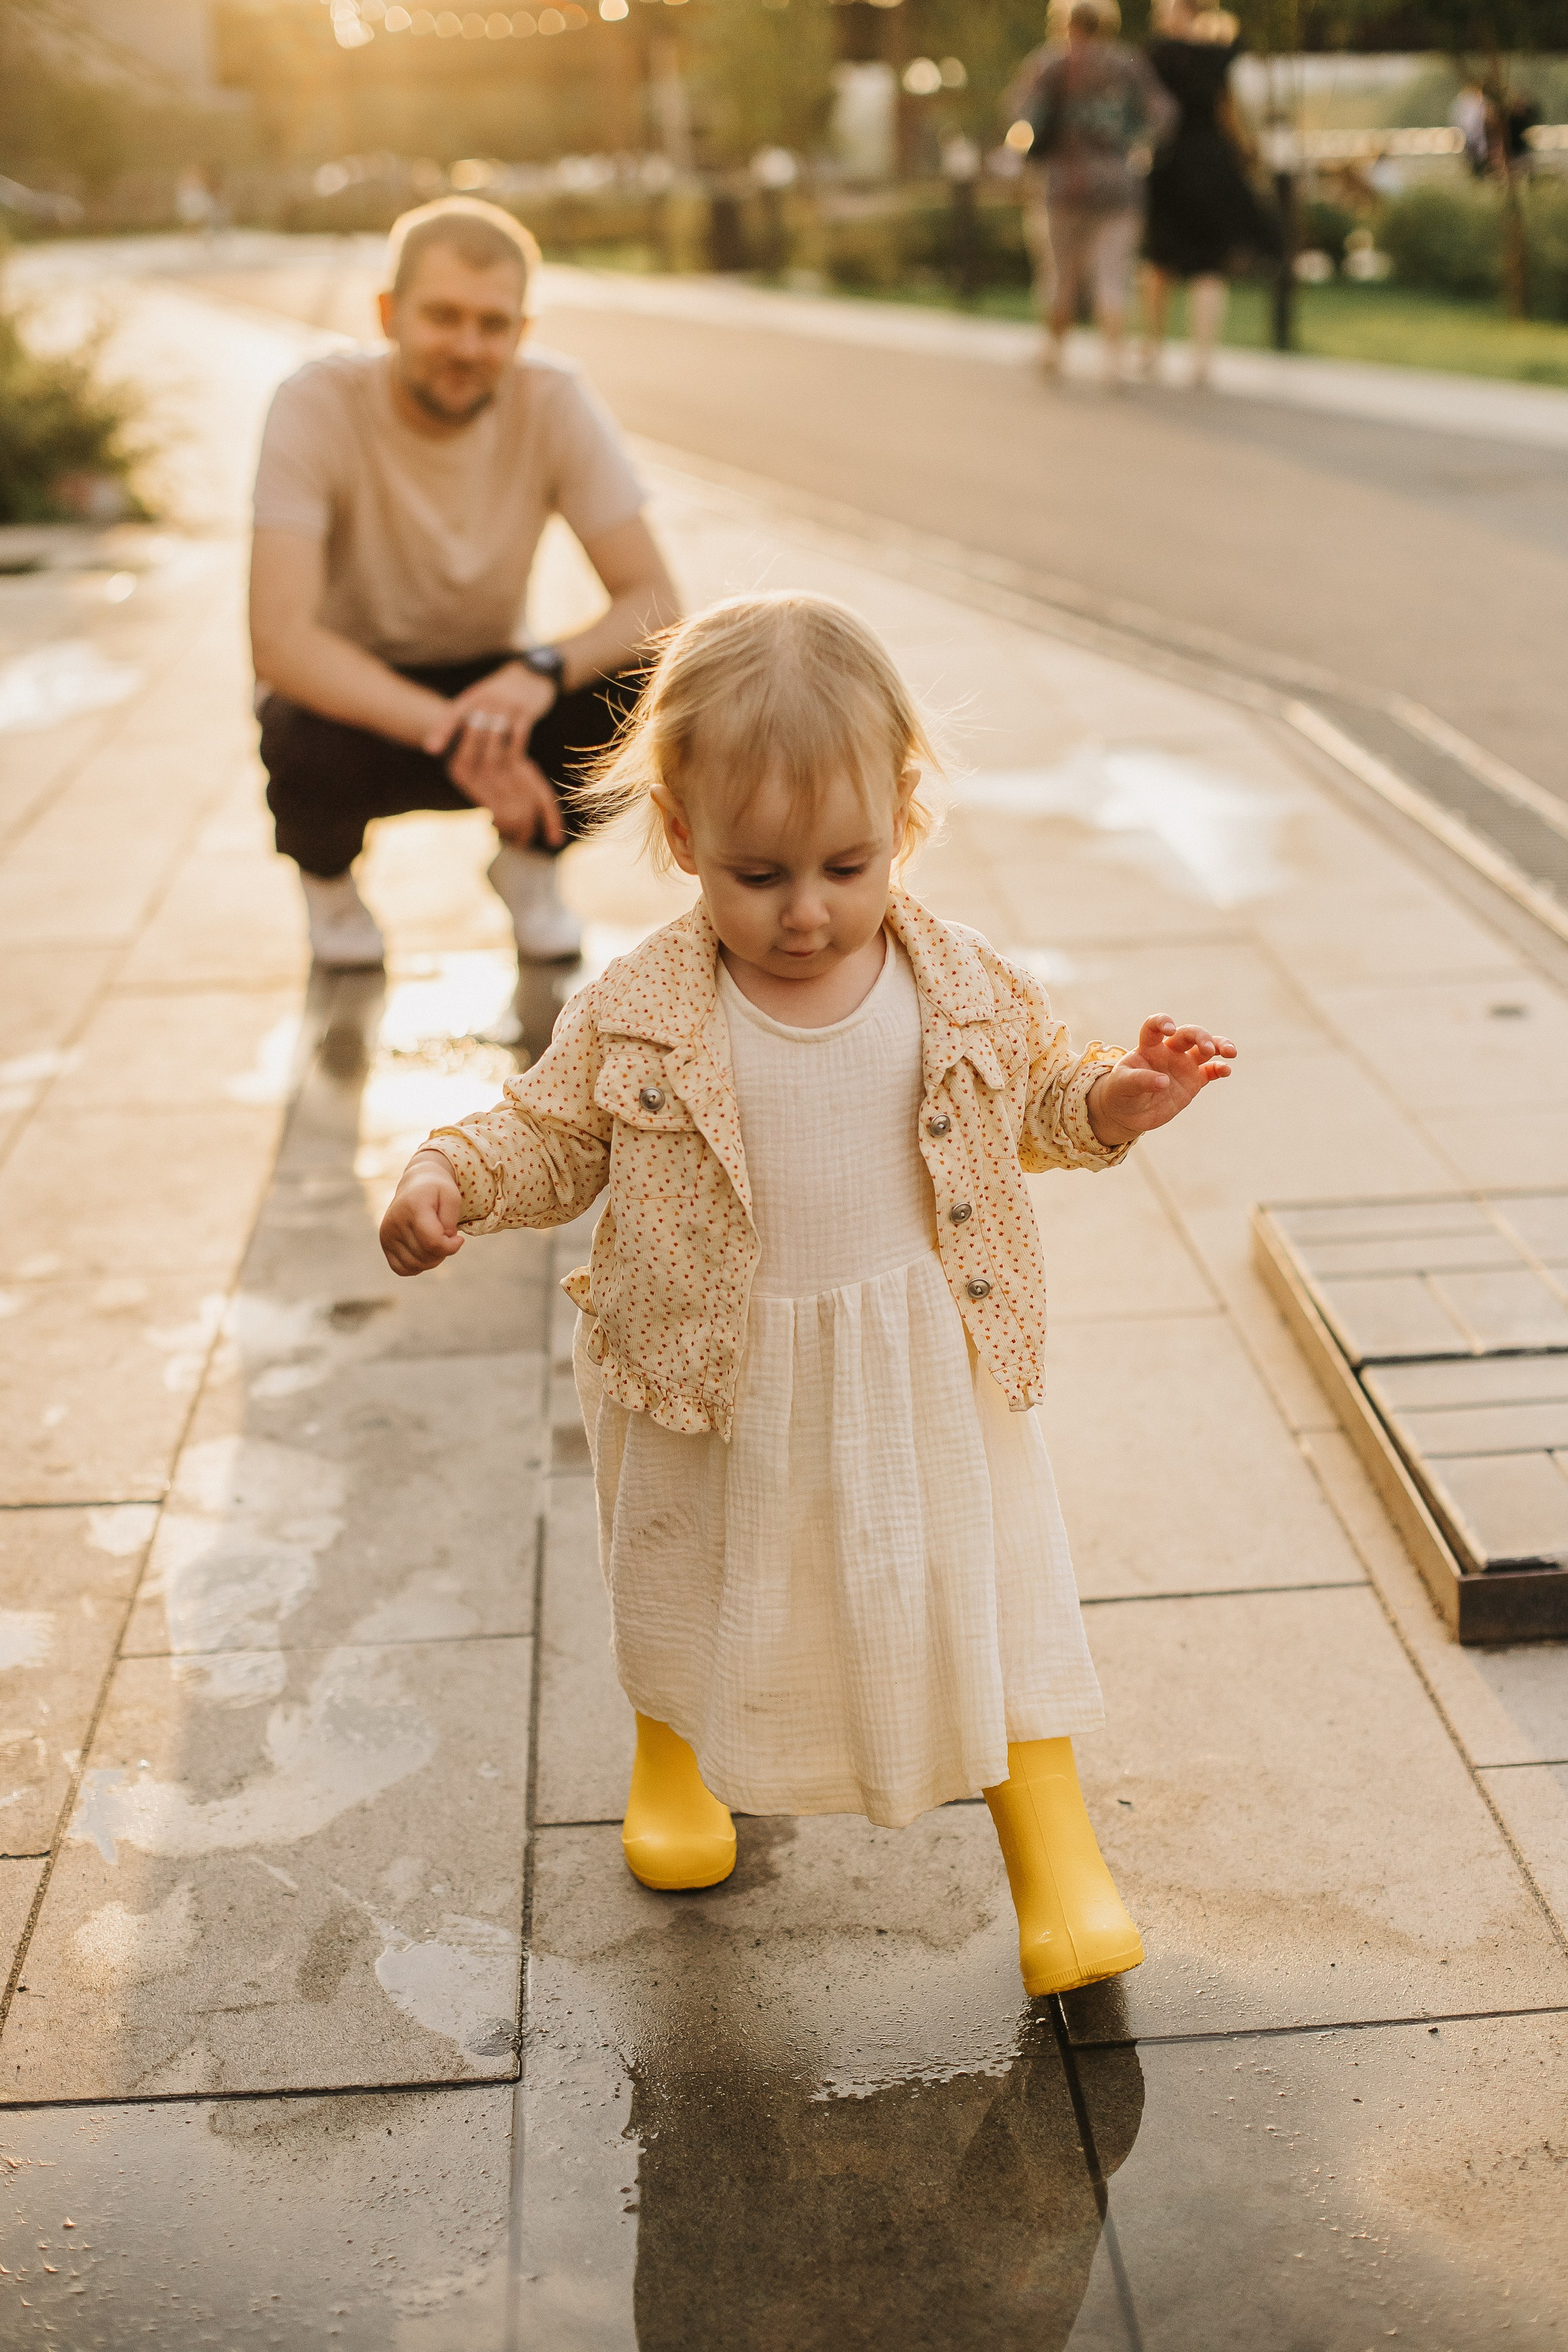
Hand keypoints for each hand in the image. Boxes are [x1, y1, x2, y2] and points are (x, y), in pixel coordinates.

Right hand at [380, 1151, 466, 1276]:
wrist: (415, 1183)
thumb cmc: (437, 1191)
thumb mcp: (452, 1197)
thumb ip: (451, 1221)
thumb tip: (442, 1244)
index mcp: (412, 1207)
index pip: (432, 1242)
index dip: (451, 1247)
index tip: (459, 1239)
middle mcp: (395, 1221)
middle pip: (425, 1256)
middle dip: (443, 1252)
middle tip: (447, 1238)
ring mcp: (386, 1233)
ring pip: (414, 1265)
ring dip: (432, 1260)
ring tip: (436, 1243)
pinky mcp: (384, 1242)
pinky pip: (402, 1269)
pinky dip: (417, 1266)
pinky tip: (424, 1252)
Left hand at [424, 662, 565, 845]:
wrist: (530, 676)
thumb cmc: (498, 695)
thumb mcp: (478, 699)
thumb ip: (459, 720)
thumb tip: (432, 746)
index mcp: (473, 696)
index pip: (454, 714)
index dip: (442, 732)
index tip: (431, 750)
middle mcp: (489, 698)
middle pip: (474, 727)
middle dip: (468, 749)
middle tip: (463, 773)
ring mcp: (508, 704)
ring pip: (496, 734)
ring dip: (492, 755)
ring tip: (487, 775)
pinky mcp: (527, 711)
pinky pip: (518, 735)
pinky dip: (514, 751)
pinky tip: (511, 765)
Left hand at [1087, 1016, 1235, 1147]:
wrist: (1129, 1114)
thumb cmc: (1121, 1093)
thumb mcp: (1123, 1086)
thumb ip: (1141, 1080)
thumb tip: (1165, 1081)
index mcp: (1148, 1046)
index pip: (1155, 1025)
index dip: (1163, 1022)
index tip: (1170, 1030)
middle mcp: (1169, 1051)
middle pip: (1188, 1034)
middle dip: (1201, 1037)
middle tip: (1208, 1049)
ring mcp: (1183, 1065)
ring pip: (1205, 1048)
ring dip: (1219, 1046)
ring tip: (1231, 1052)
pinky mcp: (1193, 1081)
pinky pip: (1211, 1071)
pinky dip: (1220, 1069)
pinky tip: (1226, 1070)